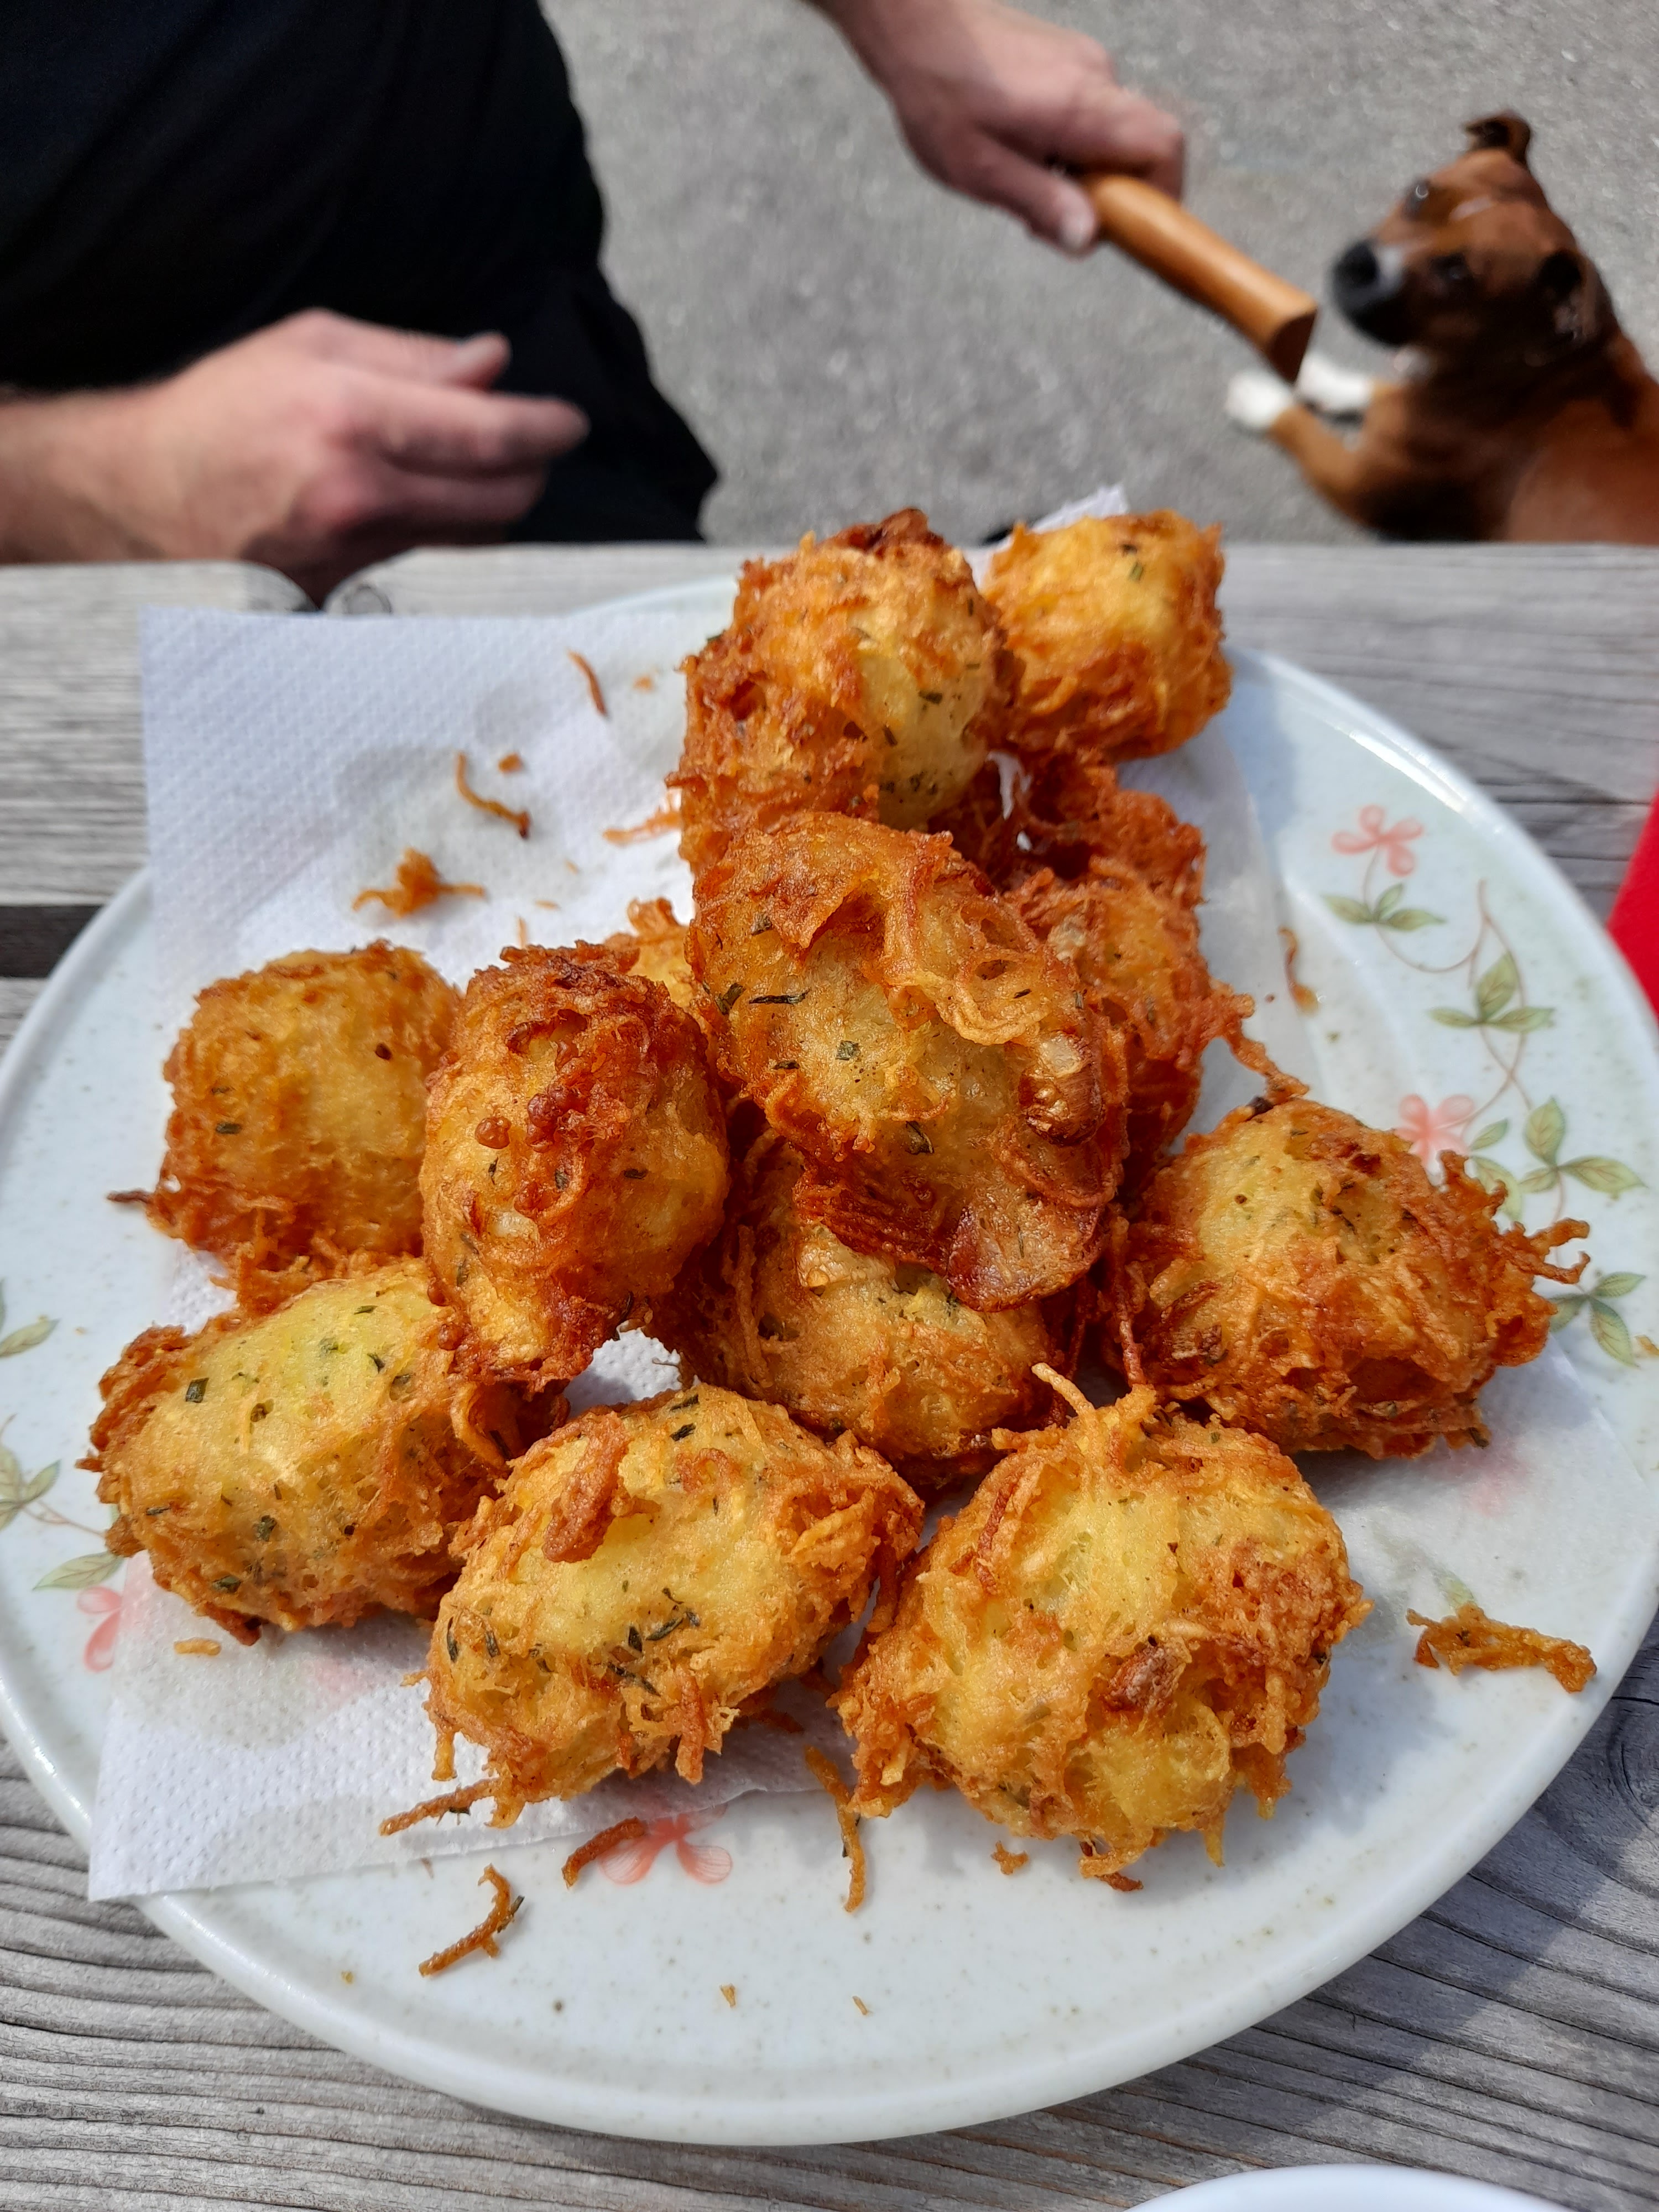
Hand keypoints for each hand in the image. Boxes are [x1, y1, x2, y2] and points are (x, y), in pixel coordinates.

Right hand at [0, 312, 587, 598]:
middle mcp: (360, 491)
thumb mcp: (310, 345)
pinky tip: (423, 501)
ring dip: (493, 501)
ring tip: (471, 467)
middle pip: (501, 496)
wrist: (147, 494)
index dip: (547, 427)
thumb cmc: (225, 407)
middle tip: (531, 443)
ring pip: (474, 533)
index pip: (490, 434)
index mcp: (351, 416)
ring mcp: (356, 549)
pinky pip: (431, 557)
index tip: (572, 422)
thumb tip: (491, 363)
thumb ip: (410, 357)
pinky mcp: (351, 586)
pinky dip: (447, 528)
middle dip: (530, 468)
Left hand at [821, 0, 1182, 249]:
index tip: (1128, 229)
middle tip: (1050, 216)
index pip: (1162, 147)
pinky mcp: (1069, 60)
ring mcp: (1085, 63)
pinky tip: (1019, 150)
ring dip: (1081, 172)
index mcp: (1080, 107)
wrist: (915, 22)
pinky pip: (1090, 115)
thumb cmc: (939, 95)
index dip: (1163, 195)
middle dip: (1110, 194)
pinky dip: (1068, 147)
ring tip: (1022, 178)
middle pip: (1141, 146)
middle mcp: (1096, 77)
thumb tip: (1089, 239)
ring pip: (1111, 135)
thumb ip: (1040, 203)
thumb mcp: (980, 169)